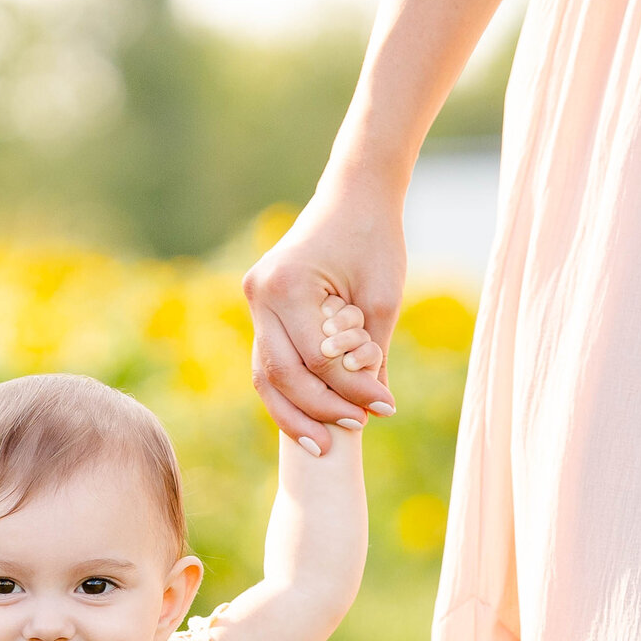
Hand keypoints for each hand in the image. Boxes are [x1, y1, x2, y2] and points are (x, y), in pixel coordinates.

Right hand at [243, 182, 403, 452]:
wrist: (354, 195)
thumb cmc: (374, 238)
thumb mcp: (382, 300)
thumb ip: (372, 356)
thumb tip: (371, 409)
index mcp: (286, 286)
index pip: (315, 361)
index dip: (349, 391)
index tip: (386, 406)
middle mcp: (260, 294)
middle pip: (282, 375)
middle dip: (319, 410)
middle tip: (356, 430)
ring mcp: (255, 300)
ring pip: (266, 375)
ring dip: (295, 412)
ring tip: (324, 445)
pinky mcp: (262, 307)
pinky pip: (270, 359)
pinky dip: (291, 390)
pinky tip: (312, 417)